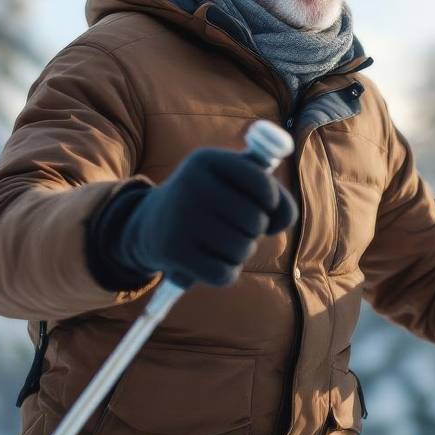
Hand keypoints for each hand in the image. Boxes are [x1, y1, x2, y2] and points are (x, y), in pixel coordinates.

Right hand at [113, 148, 296, 286]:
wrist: (153, 222)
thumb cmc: (210, 201)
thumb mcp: (235, 183)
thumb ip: (271, 193)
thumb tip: (281, 220)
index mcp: (208, 160)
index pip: (264, 185)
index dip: (273, 201)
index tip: (264, 205)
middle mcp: (191, 184)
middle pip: (256, 221)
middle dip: (254, 230)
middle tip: (236, 226)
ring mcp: (180, 218)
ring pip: (243, 249)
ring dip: (242, 252)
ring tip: (223, 243)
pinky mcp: (172, 251)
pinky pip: (224, 274)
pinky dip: (227, 272)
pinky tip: (213, 262)